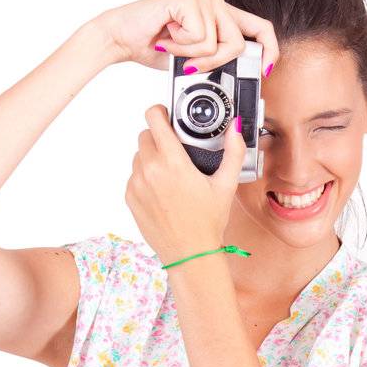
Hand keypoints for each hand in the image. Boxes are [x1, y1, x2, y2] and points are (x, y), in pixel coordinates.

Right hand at [96, 0, 279, 74]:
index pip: (261, 28)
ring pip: (216, 44)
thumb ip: (218, 61)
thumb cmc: (156, 47)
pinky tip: (167, 36)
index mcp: (222, 15)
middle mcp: (216, 2)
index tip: (265, 70)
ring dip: (191, 55)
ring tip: (173, 45)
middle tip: (191, 65)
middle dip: (214, 63)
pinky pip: (199, 37)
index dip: (269, 50)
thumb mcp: (195, 60)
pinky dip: (180, 46)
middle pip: (237, 43)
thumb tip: (241, 74)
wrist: (123, 37)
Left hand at [125, 104, 246, 267]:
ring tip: (169, 173)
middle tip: (174, 150)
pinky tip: (162, 190)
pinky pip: (134, 176)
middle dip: (158, 137)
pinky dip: (145, 177)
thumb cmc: (207, 223)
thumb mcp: (225, 185)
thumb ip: (233, 152)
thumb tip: (236, 128)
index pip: (153, 118)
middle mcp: (150, 170)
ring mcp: (137, 184)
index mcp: (172, 162)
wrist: (189, 254)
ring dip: (151, 157)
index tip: (166, 116)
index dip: (160, 112)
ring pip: (138, 156)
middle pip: (145, 135)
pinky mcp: (130, 197)